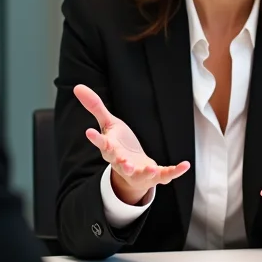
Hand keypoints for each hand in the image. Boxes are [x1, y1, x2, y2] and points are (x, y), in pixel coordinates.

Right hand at [74, 84, 189, 205]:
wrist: (132, 170)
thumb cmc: (119, 145)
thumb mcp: (108, 124)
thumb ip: (95, 107)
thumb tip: (77, 86)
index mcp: (110, 148)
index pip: (101, 143)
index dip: (95, 138)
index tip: (88, 132)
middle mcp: (122, 162)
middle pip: (119, 162)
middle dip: (120, 162)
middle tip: (122, 162)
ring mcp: (138, 171)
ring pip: (140, 173)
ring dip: (144, 171)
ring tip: (150, 168)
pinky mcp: (154, 175)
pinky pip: (165, 175)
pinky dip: (174, 171)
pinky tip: (185, 165)